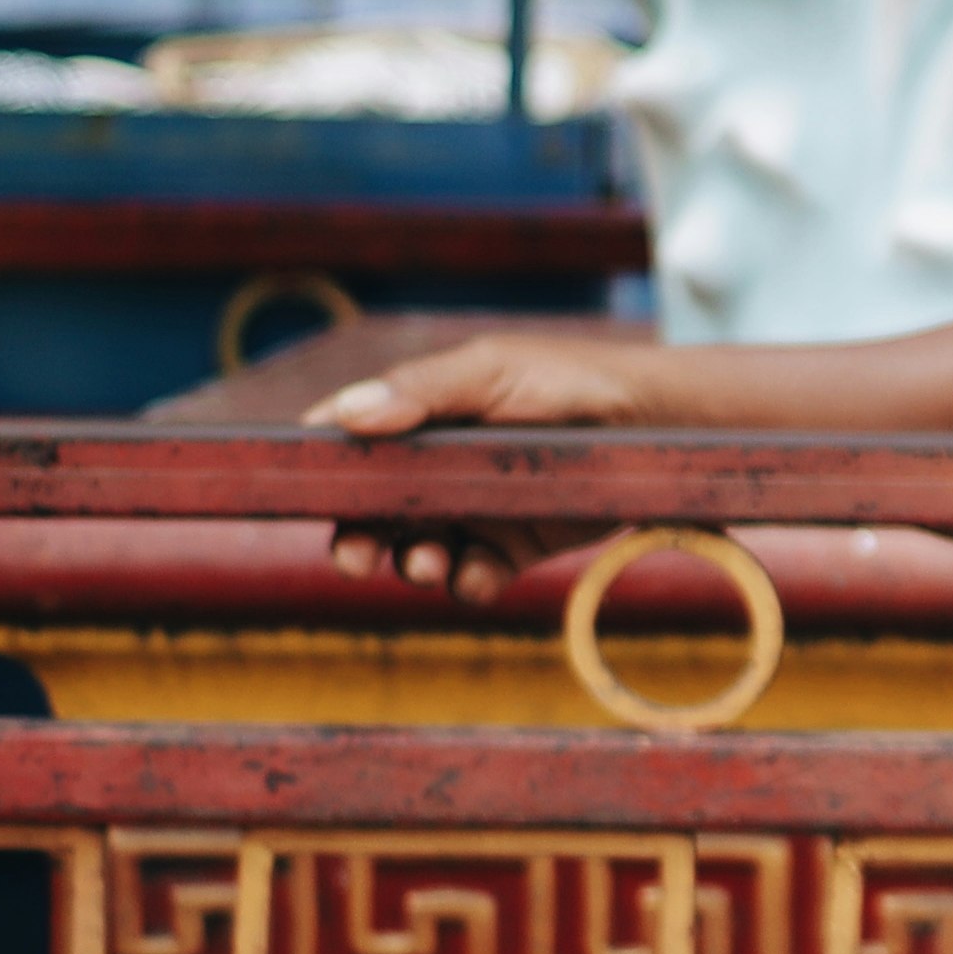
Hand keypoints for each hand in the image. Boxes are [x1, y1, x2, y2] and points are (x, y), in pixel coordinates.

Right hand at [306, 333, 666, 603]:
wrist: (654, 420)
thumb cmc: (566, 378)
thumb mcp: (491, 371)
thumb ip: (423, 390)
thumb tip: (346, 413)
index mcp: (419, 420)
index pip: (351, 446)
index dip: (320, 470)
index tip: (298, 491)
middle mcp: (438, 470)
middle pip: (373, 514)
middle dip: (356, 538)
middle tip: (355, 556)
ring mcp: (474, 510)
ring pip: (419, 550)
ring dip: (412, 563)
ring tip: (429, 563)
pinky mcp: (516, 546)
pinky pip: (475, 575)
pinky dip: (467, 582)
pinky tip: (475, 576)